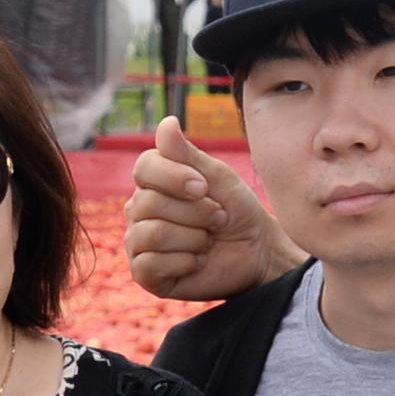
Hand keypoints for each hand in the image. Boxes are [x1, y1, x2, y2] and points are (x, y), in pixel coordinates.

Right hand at [124, 117, 294, 301]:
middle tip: (217, 219)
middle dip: (195, 213)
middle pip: (150, 203)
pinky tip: (198, 261)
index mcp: (152, 182)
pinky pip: (151, 264)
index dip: (175, 177)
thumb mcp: (216, 176)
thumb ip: (187, 153)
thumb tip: (166, 121)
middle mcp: (138, 210)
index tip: (204, 187)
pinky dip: (186, 262)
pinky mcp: (145, 274)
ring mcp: (138, 242)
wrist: (257, 251)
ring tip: (208, 240)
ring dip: (193, 238)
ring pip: (152, 234)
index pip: (144, 167)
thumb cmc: (236, 209)